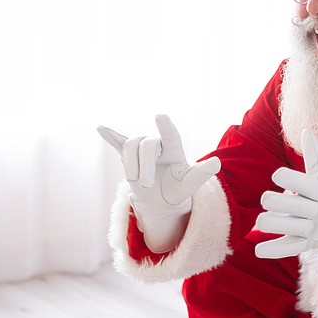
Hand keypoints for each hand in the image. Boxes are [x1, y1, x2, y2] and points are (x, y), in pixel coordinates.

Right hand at [97, 114, 220, 252]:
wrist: (161, 200)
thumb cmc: (178, 190)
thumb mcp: (190, 184)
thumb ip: (202, 173)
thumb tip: (217, 163)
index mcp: (174, 148)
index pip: (170, 135)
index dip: (165, 127)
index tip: (160, 116)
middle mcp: (157, 144)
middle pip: (147, 145)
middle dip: (145, 166)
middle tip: (147, 185)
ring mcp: (141, 149)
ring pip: (130, 146)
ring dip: (131, 165)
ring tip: (136, 181)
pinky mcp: (128, 155)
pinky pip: (118, 142)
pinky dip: (109, 136)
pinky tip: (100, 128)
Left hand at [255, 129, 317, 261]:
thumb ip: (314, 155)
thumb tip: (306, 130)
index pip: (304, 183)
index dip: (289, 178)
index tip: (277, 175)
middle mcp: (317, 210)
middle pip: (296, 206)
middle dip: (278, 203)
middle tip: (266, 199)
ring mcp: (313, 229)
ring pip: (291, 228)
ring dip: (274, 224)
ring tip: (261, 221)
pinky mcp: (307, 245)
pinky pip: (290, 248)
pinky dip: (274, 250)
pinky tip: (259, 249)